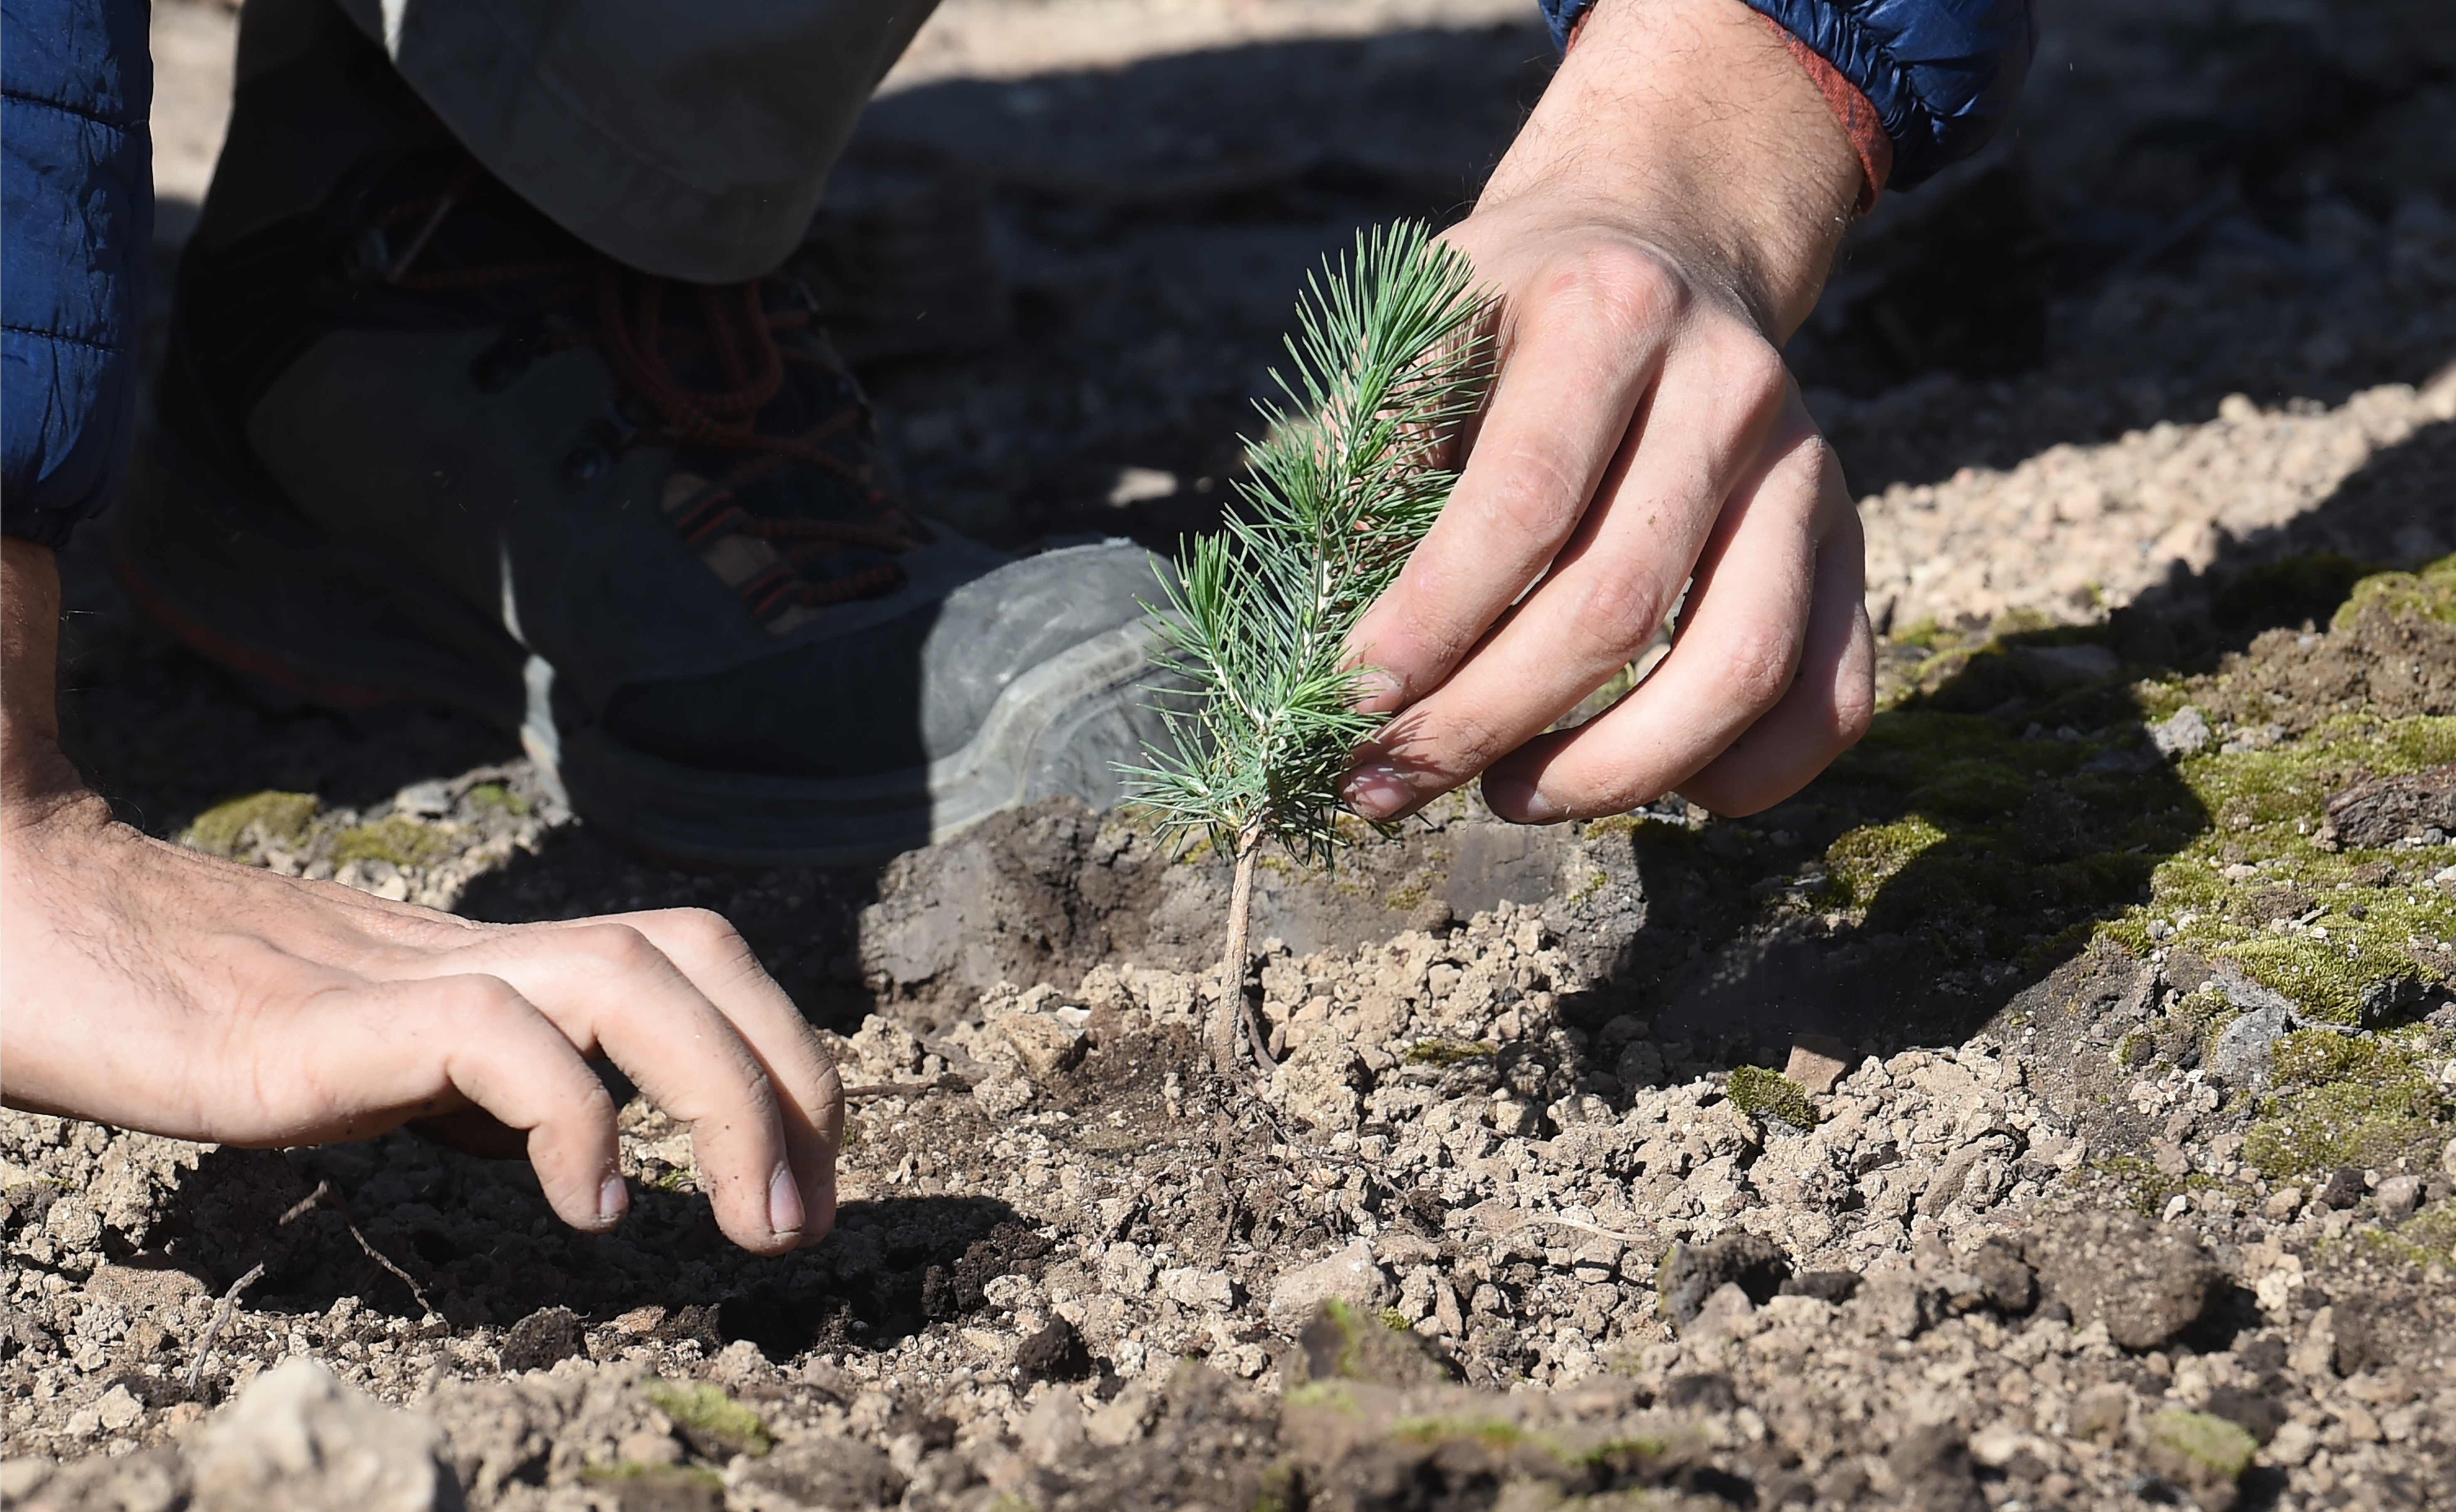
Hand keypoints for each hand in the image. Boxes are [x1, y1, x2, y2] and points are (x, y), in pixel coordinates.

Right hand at [1, 540, 837, 1255]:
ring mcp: (393, 980)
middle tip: (813, 1215)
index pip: (682, 958)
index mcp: (482, 966)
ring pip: (626, 978)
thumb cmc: (171, 1002)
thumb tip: (561, 1145)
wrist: (12, 921)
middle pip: (690, 952)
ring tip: (756, 1222)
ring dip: (728, 1096)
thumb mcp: (362, 1061)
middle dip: (790, 1075)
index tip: (812, 1172)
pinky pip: (486, 1034)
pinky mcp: (309, 1028)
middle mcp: (464, 954)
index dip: (777, 1046)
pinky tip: (591, 1203)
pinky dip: (571, 1110)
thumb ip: (463, 1090)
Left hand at [1343, 0, 1876, 822]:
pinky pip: (1834, 688)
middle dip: (1483, 720)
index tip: (1346, 705)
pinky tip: (1664, 795)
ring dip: (1612, 770)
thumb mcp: (1418, 324)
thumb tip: (1305, 628)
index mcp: (1608, 314)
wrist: (1656, 246)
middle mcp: (1729, 386)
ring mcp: (1807, 468)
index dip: (1428, 623)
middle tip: (1388, 779)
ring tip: (1506, 797)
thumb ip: (1361, 449)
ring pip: (1740, 664)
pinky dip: (1755, 772)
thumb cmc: (1506, 311)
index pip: (1517, 504)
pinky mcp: (1852, 536)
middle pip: (1615, 602)